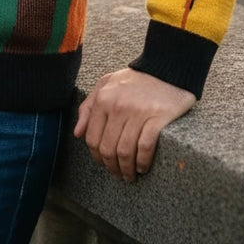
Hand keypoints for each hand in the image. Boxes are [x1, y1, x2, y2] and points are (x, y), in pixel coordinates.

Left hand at [73, 68, 195, 181]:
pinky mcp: (157, 118)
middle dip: (111, 167)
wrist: (165, 67)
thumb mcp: (105, 85)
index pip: (92, 138)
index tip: (103, 164)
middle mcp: (118, 106)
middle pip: (108, 148)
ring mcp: (138, 112)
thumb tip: (78, 133)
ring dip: (126, 170)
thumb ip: (88, 107)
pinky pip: (145, 147)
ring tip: (130, 175)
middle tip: (118, 175)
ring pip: (125, 151)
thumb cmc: (134, 79)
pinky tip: (143, 167)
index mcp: (103, 99)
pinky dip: (142, 162)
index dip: (96, 157)